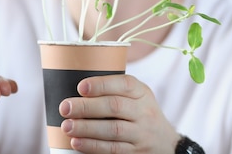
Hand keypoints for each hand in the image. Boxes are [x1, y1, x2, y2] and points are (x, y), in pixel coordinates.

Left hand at [59, 74, 179, 153]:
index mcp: (142, 93)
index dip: (102, 85)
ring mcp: (141, 134)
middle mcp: (144, 112)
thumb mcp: (136, 97)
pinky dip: (93, 146)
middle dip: (87, 107)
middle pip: (115, 107)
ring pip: (113, 130)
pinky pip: (113, 149)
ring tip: (67, 126)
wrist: (166, 144)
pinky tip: (77, 142)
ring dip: (87, 128)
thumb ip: (113, 91)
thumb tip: (75, 88)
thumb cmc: (140, 114)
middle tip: (65, 107)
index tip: (80, 87)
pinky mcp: (136, 153)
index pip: (124, 84)